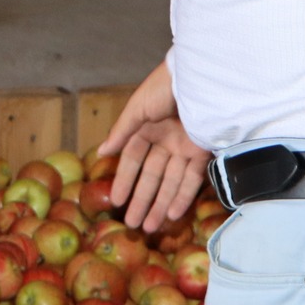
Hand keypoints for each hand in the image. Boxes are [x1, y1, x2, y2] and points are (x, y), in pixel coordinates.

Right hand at [97, 59, 209, 231]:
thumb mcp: (137, 109)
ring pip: (170, 182)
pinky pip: (191, 179)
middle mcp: (164, 141)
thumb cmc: (162, 87)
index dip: (124, 181)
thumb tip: (103, 152)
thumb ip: (122, 132)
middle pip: (152, 177)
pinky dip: (182, 196)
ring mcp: (183, 148)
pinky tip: (173, 214)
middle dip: (142, 200)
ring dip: (161, 204)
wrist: (198, 77)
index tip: (116, 201)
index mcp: (146, 129)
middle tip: (132, 224)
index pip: (132, 161)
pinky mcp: (202, 152)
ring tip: (150, 227)